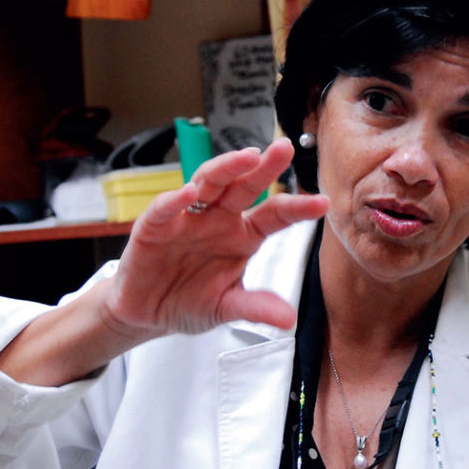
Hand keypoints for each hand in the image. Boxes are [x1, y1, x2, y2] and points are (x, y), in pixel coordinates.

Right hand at [101, 137, 329, 339]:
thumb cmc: (189, 301)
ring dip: (226, 168)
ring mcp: (187, 219)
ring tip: (246, 157)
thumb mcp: (226, 307)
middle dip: (263, 167)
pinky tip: (189, 194)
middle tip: (285, 148)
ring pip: (208, 183)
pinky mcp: (154, 226)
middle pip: (243, 186)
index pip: (274, 216)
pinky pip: (165, 209)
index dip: (296, 209)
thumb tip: (288, 320)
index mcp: (242, 235)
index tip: (322, 203)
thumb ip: (254, 307)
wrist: (146, 313)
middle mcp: (218, 219)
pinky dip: (175, 200)